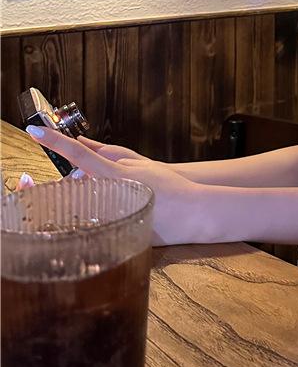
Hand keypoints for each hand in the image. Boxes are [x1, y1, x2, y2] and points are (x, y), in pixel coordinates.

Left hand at [25, 126, 201, 245]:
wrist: (192, 214)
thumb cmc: (170, 187)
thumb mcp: (140, 164)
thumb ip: (108, 156)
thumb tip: (83, 149)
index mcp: (112, 175)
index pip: (78, 154)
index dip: (55, 141)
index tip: (35, 131)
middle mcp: (105, 195)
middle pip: (75, 183)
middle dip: (81, 180)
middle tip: (114, 182)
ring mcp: (107, 218)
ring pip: (82, 203)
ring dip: (92, 198)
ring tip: (126, 198)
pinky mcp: (112, 235)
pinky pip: (94, 221)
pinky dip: (100, 214)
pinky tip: (122, 213)